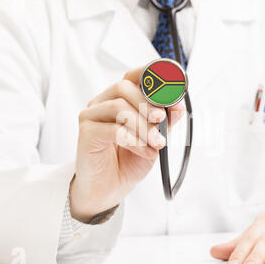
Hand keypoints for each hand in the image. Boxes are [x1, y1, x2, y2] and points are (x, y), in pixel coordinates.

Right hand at [70, 66, 184, 221]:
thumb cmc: (129, 160)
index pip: (132, 76)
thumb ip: (165, 121)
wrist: (110, 188)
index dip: (150, 75)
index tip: (169, 85)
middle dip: (147, 104)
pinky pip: (113, 130)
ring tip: (157, 143)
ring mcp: (91, 117)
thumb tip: (178, 106)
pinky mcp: (86, 134)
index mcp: (118, 98)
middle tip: (161, 120)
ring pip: (118, 107)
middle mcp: (102, 103)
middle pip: (122, 87)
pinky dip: (134, 141)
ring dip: (143, 126)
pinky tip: (145, 152)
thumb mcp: (154, 138)